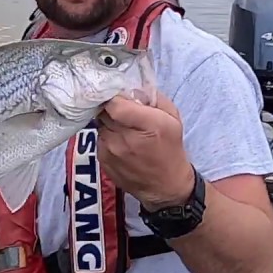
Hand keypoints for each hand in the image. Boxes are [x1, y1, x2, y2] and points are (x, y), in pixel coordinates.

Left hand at [96, 90, 195, 209]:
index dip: (115, 97)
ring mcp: (112, 151)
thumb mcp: (172, 118)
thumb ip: (153, 98)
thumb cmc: (171, 149)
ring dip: (109, 123)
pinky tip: (120, 143)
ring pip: (100, 124)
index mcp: (148, 125)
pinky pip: (99, 139)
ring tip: (124, 129)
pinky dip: (107, 136)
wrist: (165, 185)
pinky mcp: (103, 160)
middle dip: (111, 107)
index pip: (115, 104)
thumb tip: (132, 87)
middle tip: (122, 110)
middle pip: (104, 112)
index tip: (120, 96)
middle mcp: (126, 139)